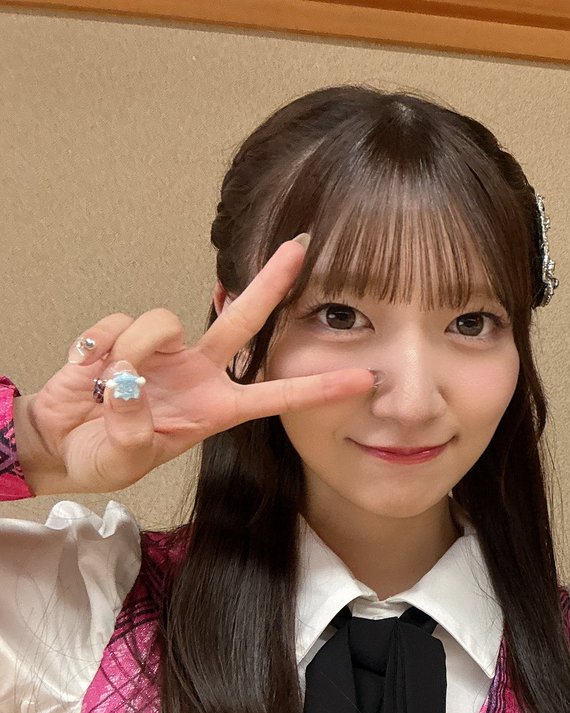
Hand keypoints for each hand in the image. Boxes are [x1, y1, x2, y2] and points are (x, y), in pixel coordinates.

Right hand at [14, 239, 373, 494]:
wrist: (56, 444)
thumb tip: (128, 388)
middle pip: (243, 321)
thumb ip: (134, 431)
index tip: (363, 378)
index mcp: (215, 409)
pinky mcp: (121, 335)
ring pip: (162, 323)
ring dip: (131, 352)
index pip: (277, 395)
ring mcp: (161, 351)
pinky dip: (96, 350)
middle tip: (301, 247)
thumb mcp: (127, 459)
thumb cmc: (102, 457)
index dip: (319, 388)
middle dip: (271, 283)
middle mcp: (197, 372)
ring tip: (106, 388)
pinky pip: (115, 327)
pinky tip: (89, 372)